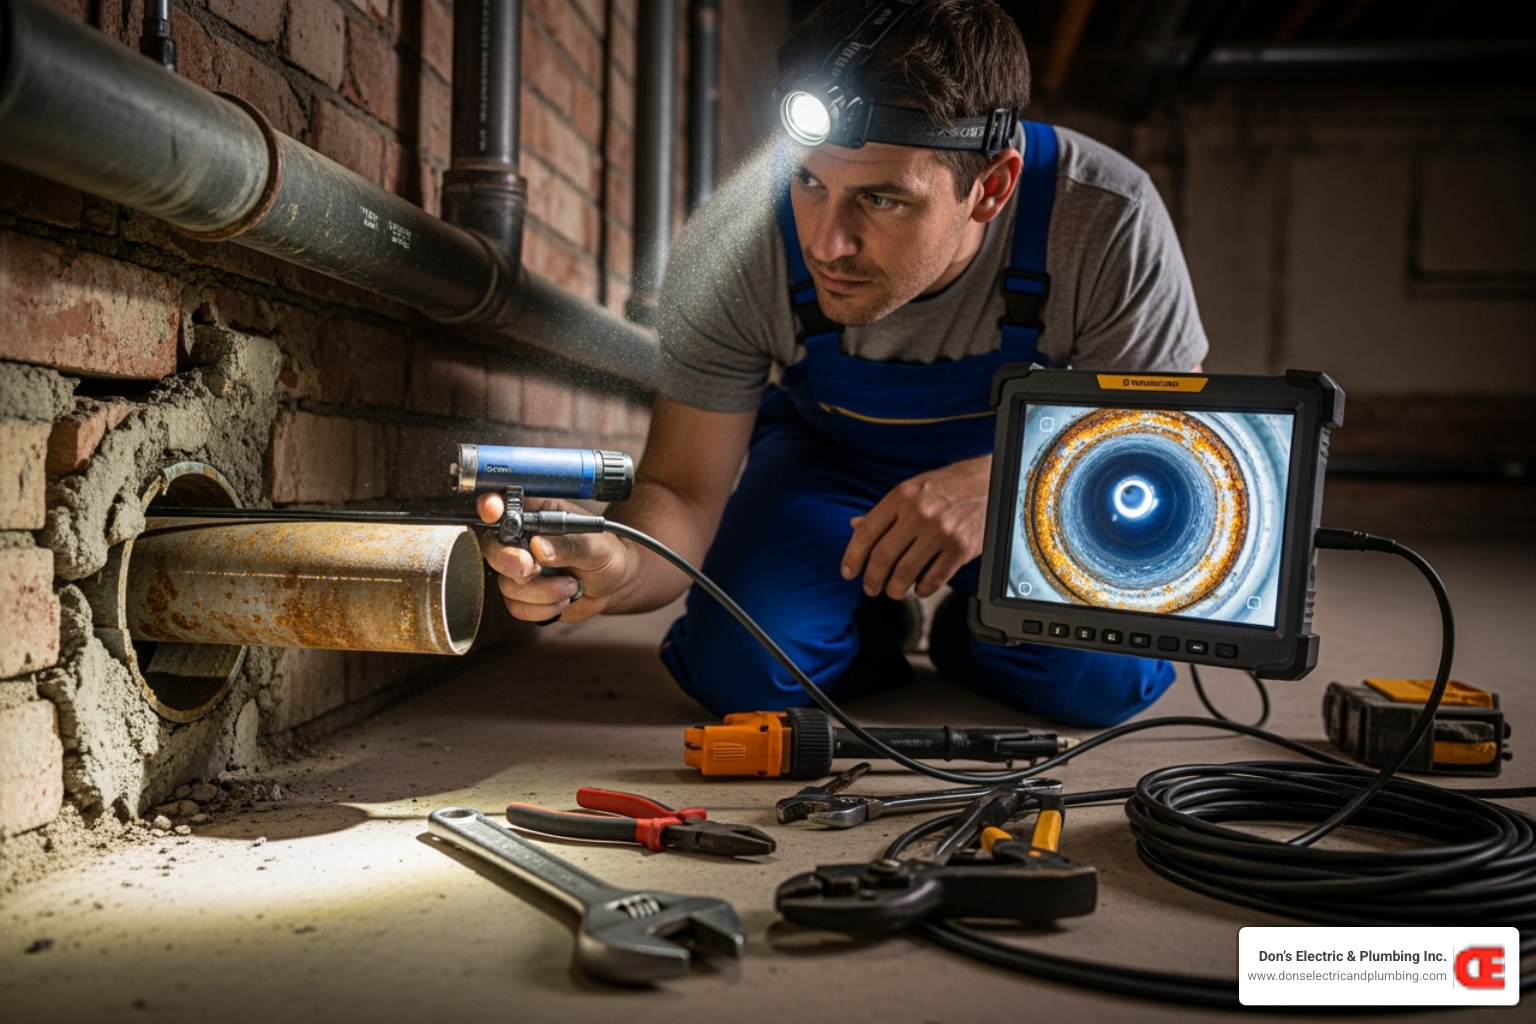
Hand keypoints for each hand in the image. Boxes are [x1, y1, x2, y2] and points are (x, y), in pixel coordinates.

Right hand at [476, 492, 626, 622]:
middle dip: (509, 561)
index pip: (504, 506)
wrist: (615, 586)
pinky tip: (563, 598)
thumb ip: (568, 545)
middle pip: (492, 548)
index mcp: (539, 514)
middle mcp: (524, 539)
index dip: (491, 507)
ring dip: (542, 592)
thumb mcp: (595, 546)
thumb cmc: (607, 555)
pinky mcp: (524, 595)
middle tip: (531, 569)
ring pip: (507, 583)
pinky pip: (516, 606)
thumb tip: (539, 546)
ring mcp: (521, 568)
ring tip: (571, 585)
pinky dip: (542, 608)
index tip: (492, 511)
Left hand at [840, 455, 990, 599]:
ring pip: (905, 573)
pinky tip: (919, 588)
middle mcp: (918, 514)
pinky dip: (922, 589)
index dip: (853, 557)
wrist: (990, 482)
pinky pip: (934, 579)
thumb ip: (884, 511)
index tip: (848, 573)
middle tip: (870, 588)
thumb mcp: (911, 489)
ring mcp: (940, 532)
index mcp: (901, 497)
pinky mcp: (960, 549)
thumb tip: (855, 526)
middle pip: (883, 557)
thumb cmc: (947, 486)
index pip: (866, 533)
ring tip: (894, 591)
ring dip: (895, 589)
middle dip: (872, 579)